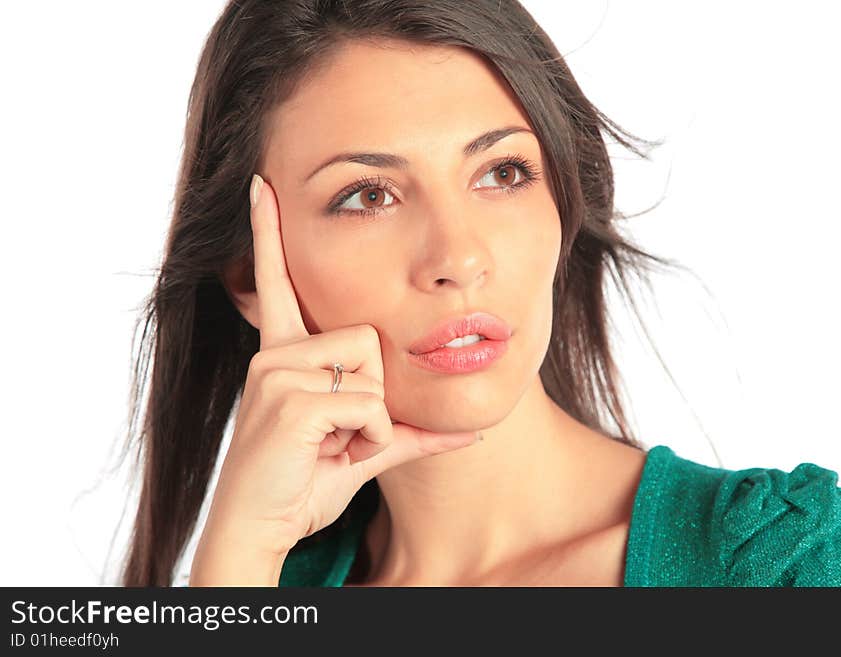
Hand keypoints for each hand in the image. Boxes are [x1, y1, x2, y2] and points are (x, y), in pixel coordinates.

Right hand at [189, 174, 479, 584]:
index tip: (262, 184)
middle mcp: (277, 352)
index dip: (268, 234)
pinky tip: (330, 456)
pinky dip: (366, 441)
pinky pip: (367, 407)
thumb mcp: (365, 452)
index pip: (276, 282)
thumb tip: (474, 432)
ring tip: (331, 446)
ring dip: (369, 424)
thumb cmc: (303, 486)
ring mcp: (278, 371)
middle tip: (338, 436)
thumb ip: (413, 434)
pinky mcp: (288, 398)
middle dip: (373, 398)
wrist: (260, 529)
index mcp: (286, 353)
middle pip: (371, 339)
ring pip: (372, 373)